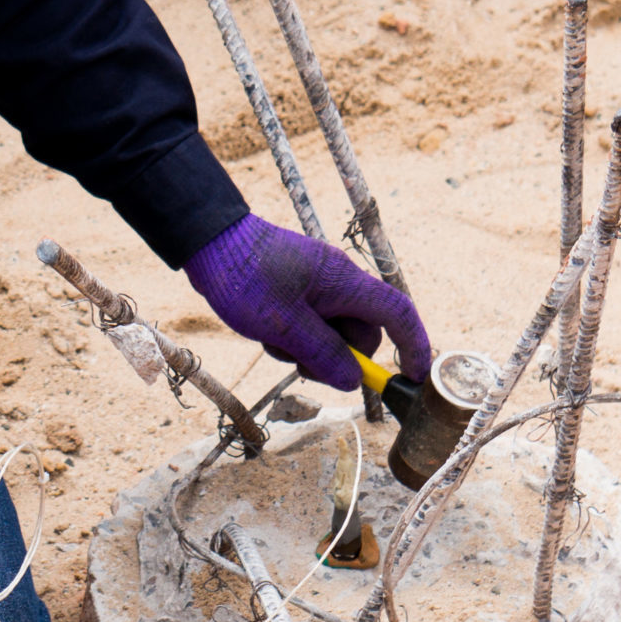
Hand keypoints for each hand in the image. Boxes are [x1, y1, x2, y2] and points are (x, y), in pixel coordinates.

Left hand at [184, 214, 430, 390]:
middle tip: (302, 367)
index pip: (397, 314)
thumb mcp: (283, 325)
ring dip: (306, 349)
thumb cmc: (244, 276)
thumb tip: (353, 379)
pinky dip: (291, 338)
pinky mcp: (295, 293)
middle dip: (337, 358)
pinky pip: (307, 327)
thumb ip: (323, 353)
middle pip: (359, 333)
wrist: (206, 241)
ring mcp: (315, 288)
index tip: (414, 376)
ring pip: (329, 335)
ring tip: (272, 340)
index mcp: (345, 282)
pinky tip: (263, 332)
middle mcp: (337, 283)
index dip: (412, 345)